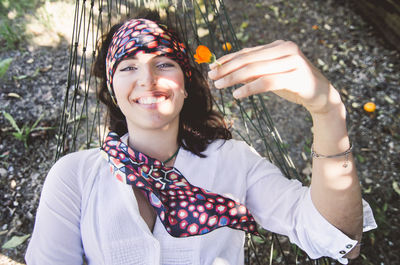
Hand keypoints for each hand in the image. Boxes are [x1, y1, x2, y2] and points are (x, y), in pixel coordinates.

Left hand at [208, 40, 342, 114]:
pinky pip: (267, 82)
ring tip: (219, 86)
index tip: (212, 67)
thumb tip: (228, 72)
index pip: (248, 52)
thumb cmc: (293, 85)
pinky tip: (237, 95)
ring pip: (255, 69)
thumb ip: (253, 71)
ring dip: (233, 78)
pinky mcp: (296, 76)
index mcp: (279, 45)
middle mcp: (286, 49)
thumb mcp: (271, 75)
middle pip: (249, 59)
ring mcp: (293, 61)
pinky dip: (249, 88)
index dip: (228, 59)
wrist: (321, 96)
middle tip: (211, 78)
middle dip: (227, 69)